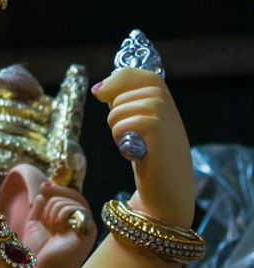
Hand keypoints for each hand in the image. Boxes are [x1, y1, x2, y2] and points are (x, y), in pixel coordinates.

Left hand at [22, 181, 96, 267]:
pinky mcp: (88, 230)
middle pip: (74, 196)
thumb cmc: (38, 250)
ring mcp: (86, 226)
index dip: (58, 189)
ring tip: (49, 226)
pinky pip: (77, 210)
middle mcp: (81, 223)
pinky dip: (62, 213)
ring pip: (71, 202)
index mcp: (71, 221)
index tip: (43, 186)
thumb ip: (39, 208)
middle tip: (44, 213)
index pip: (71, 197)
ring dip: (54, 210)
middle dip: (54, 199)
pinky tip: (55, 226)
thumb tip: (43, 192)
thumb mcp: (35, 224)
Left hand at [92, 67, 193, 225]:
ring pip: (118, 109)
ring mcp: (165, 115)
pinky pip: (122, 124)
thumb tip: (99, 89)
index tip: (99, 93)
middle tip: (129, 138)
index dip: (116, 80)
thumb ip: (129, 106)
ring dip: (116, 129)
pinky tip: (134, 153)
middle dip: (114, 114)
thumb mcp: (142, 128)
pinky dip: (120, 139)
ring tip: (133, 147)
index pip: (139, 74)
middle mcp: (168, 104)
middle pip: (121, 93)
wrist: (168, 193)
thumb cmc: (151, 161)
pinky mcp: (157, 129)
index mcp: (166, 101)